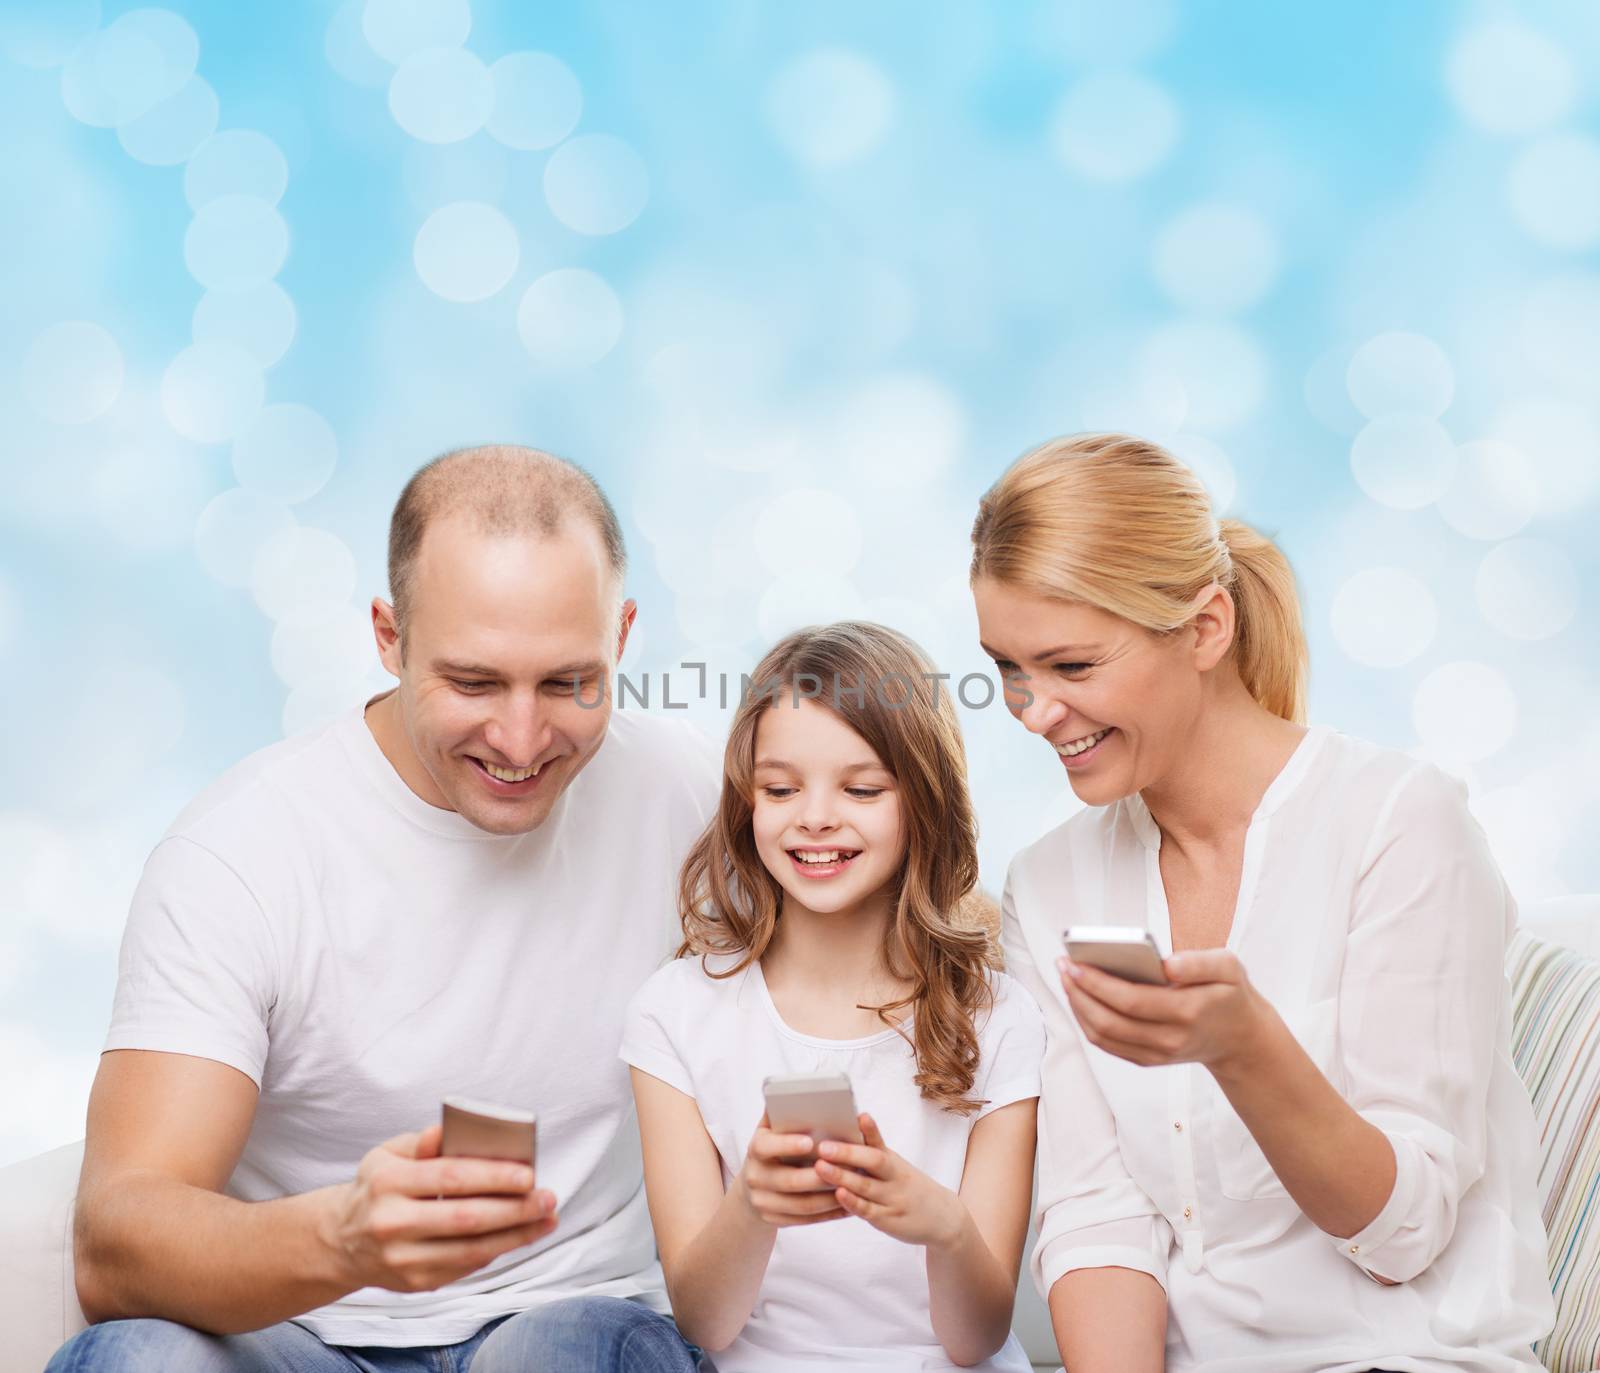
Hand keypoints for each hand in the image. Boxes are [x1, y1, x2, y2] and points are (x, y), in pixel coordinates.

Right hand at [320, 1123, 558, 1292]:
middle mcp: (392, 1223)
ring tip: (547, 1218)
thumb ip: (421, 1142)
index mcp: (388, 1182)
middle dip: (514, 1209)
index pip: (449, 1178)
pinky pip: (466, 1266)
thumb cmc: (378, 1187)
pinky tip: (521, 1235)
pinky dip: (498, 1250)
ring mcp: (403, 1259)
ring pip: (471, 1249)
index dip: (492, 1176)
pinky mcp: (416, 1283)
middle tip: (548, 1197)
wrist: (341, 1241)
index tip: (529, 1173)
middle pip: (465, 1218)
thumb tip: (448, 1131)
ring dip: (516, 1235)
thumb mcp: (388, 1154)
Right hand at [736, 1113, 848, 1228]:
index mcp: (755, 1149)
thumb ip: (781, 1113)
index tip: (811, 1141)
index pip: (767, 1147)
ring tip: (854, 1187)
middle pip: (789, 1181)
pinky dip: (828, 1214)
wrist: (752, 1186)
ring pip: (801, 1205)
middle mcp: (754, 1177)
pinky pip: (804, 1220)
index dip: (788, 1145)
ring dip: (830, 1198)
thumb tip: (793, 1091)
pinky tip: (847, 1206)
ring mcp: (762, 1202)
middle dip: (821, 1176)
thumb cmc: (772, 1149)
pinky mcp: (773, 1220)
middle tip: (848, 1167)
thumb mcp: (770, 1130)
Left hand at [814, 1114, 966, 1249]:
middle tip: (824, 1146)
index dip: (870, 1130)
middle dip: (847, 1153)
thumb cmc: (910, 1188)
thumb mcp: (897, 1168)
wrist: (943, 1219)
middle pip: (873, 1161)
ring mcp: (892, 1199)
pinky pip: (868, 1211)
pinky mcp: (888, 1220)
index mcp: (893, 1162)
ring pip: (866, 1186)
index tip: (860, 1116)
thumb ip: (873, 1155)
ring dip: (842, 1176)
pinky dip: (853, 1203)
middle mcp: (895, 1178)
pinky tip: (839, 1195)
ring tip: (820, 1166)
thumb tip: (843, 1136)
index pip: (880, 1143)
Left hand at [1058, 949, 1269, 1072]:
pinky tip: (1078, 996)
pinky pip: (1107, 1044)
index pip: (1131, 1001)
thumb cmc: (1229, 994)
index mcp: (1188, 1012)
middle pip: (1110, 1021)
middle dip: (1079, 993)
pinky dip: (1086, 1021)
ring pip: (1103, 1036)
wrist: (1240, 1039)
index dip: (1097, 983)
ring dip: (1078, 1007)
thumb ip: (1200, 962)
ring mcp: (1157, 1053)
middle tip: (1062, 965)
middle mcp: (1170, 1039)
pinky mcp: (1147, 1059)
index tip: (1075, 962)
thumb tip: (1167, 964)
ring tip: (1066, 977)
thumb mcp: (1229, 968)